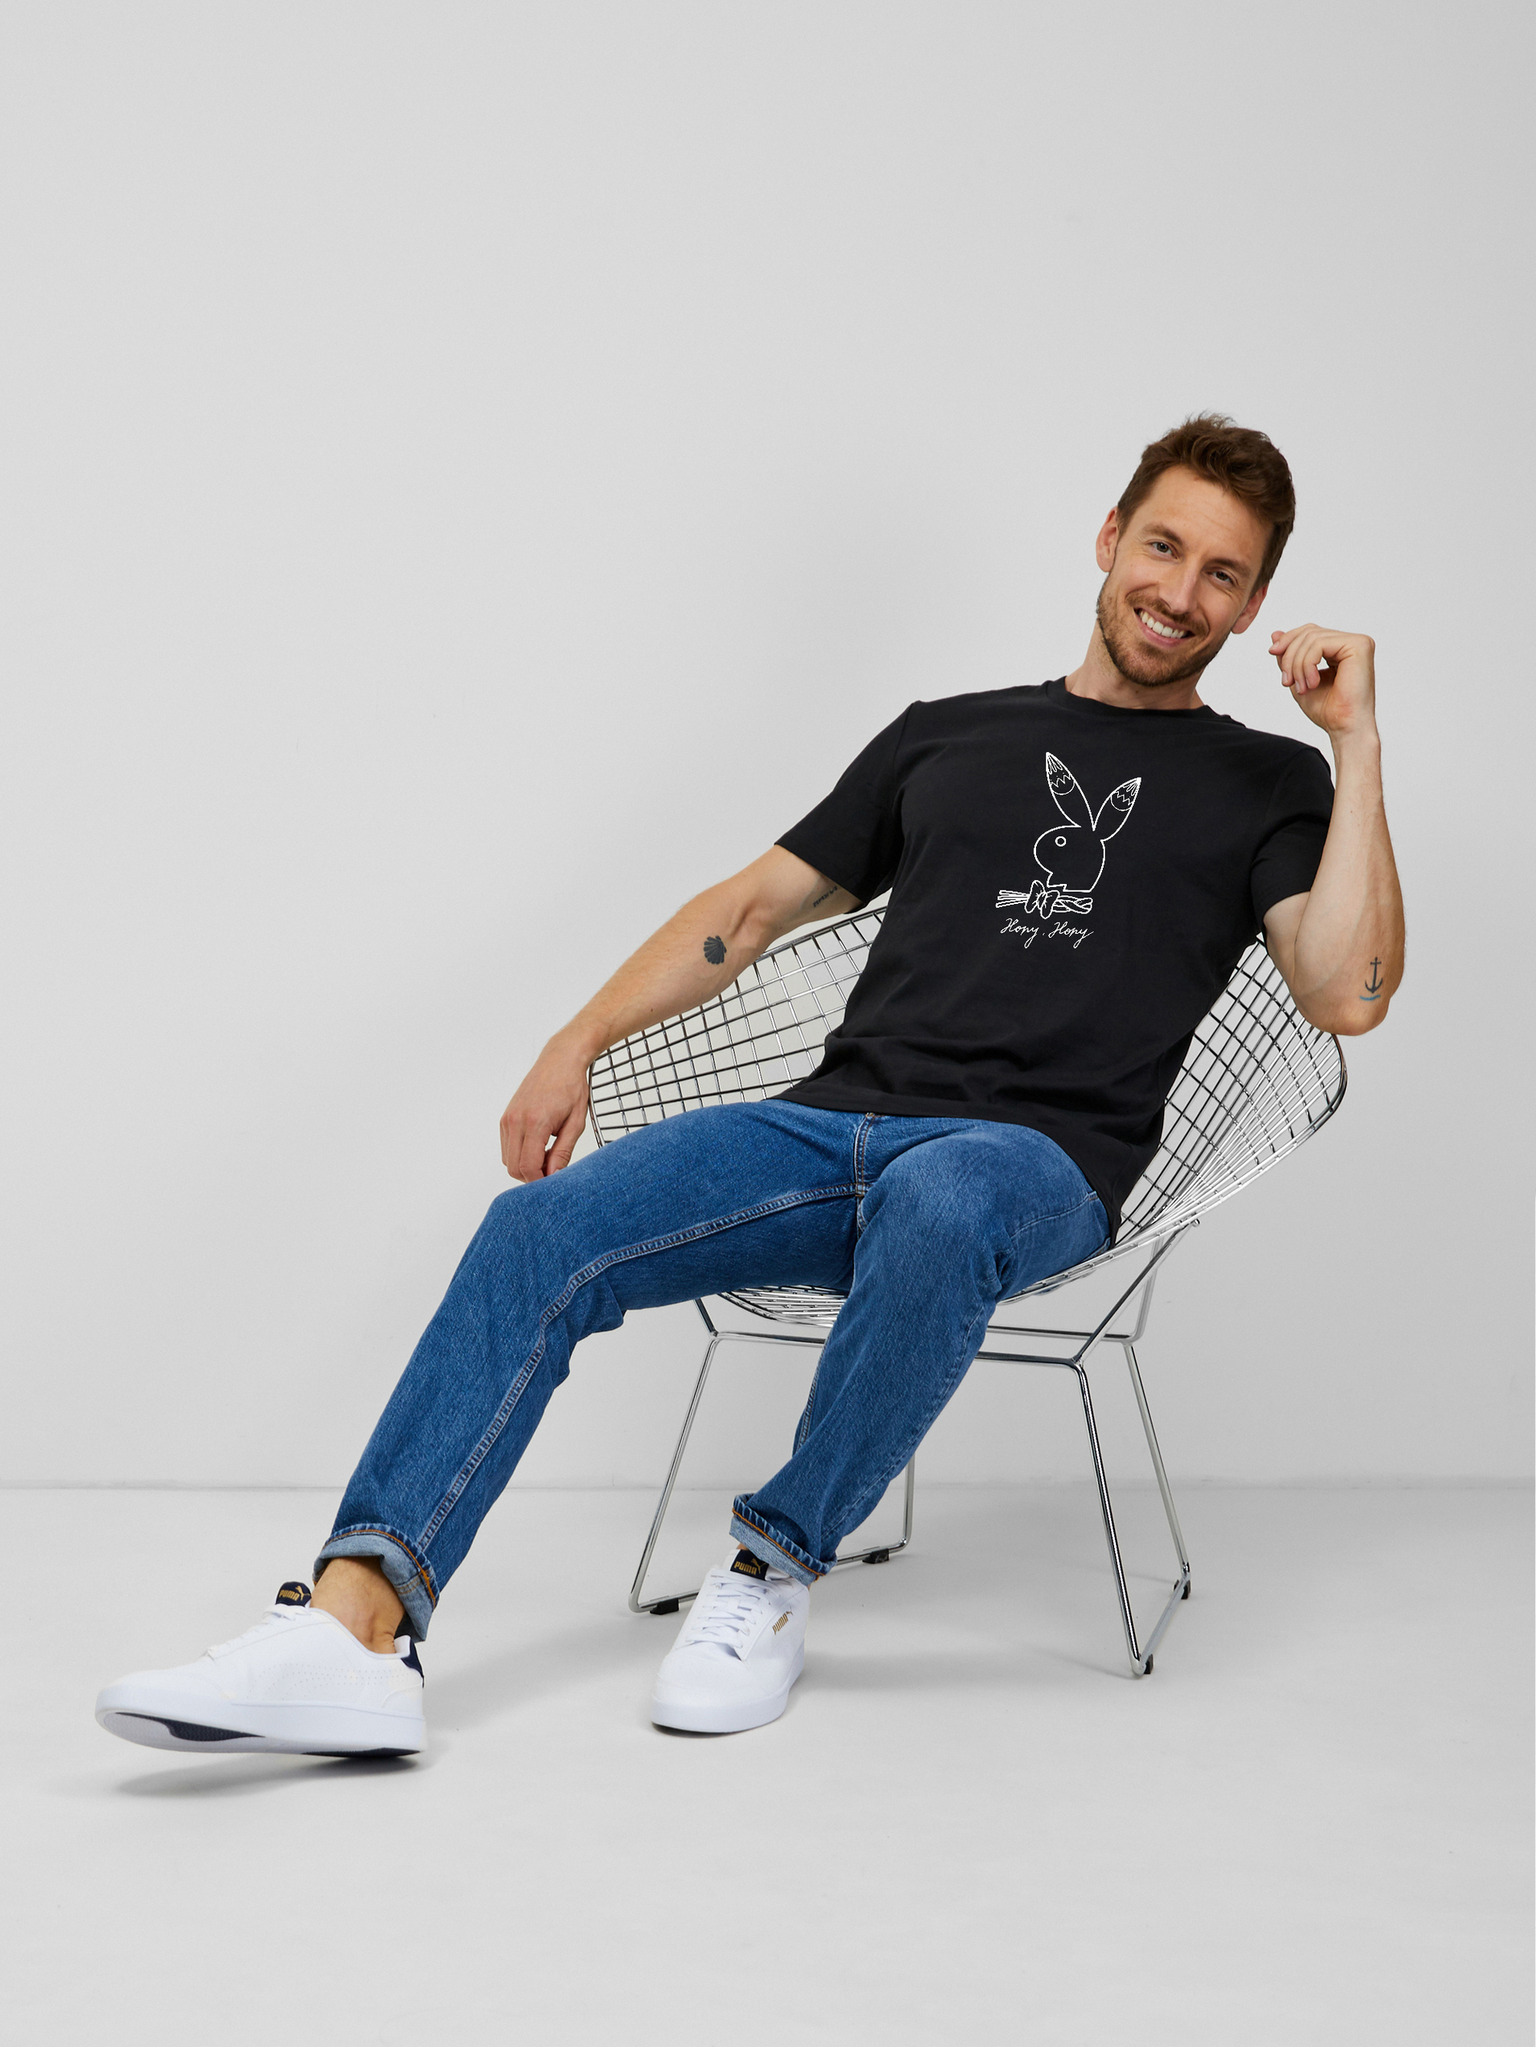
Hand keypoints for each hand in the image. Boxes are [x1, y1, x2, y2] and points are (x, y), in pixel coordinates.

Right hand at [499, 1040, 590, 1181]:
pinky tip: (539, 1145)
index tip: (554, 1182)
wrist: (559, 1060)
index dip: (540, 1181)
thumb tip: (554, 1176)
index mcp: (535, 1122)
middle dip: (532, 1176)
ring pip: (508, 1160)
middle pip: (514, 1168)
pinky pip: (507, 1148)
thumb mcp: (576, 1123)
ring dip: (525, 1165)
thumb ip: (563, 1152)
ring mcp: (507, 1119)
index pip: (528, 1166)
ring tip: (548, 1153)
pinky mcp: (505, 1118)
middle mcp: (515, 1121)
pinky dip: (520, 1154)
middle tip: (554, 1167)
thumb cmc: (571, 1087)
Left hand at [1269, 624, 1376, 740]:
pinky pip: (1320, 644)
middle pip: (1309, 632)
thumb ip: (1289, 656)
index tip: (1272, 653)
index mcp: (1340, 649)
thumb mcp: (1298, 678)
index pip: (1309, 632)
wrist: (1343, 728)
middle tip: (1287, 681)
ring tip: (1301, 687)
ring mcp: (1358, 642)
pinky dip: (1308, 664)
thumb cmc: (1327, 710)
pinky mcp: (1359, 646)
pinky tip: (1312, 683)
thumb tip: (1275, 633)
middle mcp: (1351, 643)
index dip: (1288, 640)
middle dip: (1290, 655)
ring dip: (1297, 664)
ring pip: (1312, 638)